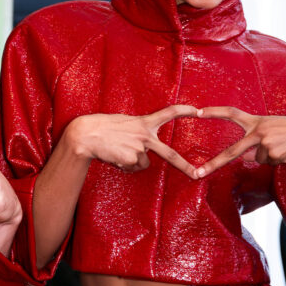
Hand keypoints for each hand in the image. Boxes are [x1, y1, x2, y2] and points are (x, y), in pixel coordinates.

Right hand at [64, 105, 199, 176]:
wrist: (86, 134)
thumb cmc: (102, 127)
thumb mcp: (125, 123)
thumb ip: (138, 132)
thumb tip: (143, 149)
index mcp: (144, 122)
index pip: (169, 112)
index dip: (186, 110)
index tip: (198, 111)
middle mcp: (145, 136)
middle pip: (170, 154)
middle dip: (184, 166)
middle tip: (196, 175)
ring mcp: (139, 149)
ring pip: (143, 164)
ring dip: (132, 161)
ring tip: (118, 151)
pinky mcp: (131, 160)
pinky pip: (132, 168)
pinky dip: (124, 165)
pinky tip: (114, 156)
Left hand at [194, 107, 285, 176]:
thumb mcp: (271, 130)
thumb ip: (255, 141)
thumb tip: (246, 157)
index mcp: (256, 121)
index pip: (231, 113)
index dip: (213, 112)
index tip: (196, 112)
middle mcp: (258, 130)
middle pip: (232, 150)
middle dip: (214, 163)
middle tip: (197, 173)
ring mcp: (265, 142)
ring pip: (258, 159)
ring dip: (270, 157)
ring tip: (284, 146)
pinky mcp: (273, 152)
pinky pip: (268, 163)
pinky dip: (277, 160)